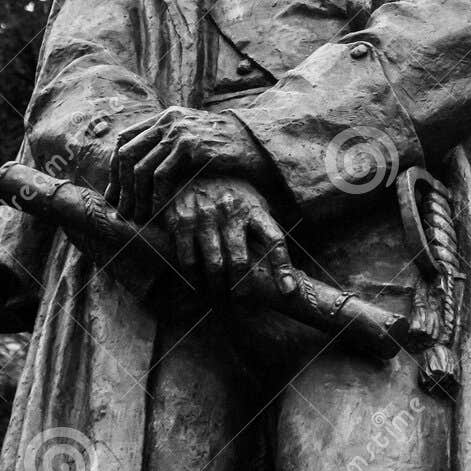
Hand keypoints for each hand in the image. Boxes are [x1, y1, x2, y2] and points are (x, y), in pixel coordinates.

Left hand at [106, 106, 261, 223]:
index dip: (114, 168)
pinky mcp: (190, 147)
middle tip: (121, 209)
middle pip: (126, 153)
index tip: (115, 193)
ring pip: (140, 167)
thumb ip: (167, 146)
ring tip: (138, 215)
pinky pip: (161, 175)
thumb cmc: (224, 149)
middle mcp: (168, 120)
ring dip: (136, 196)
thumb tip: (138, 171)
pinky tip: (157, 210)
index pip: (124, 139)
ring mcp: (178, 132)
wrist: (256, 144)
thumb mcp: (192, 140)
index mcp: (164, 116)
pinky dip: (155, 196)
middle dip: (120, 185)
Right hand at [160, 175, 298, 301]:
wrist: (197, 168)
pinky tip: (197, 283)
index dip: (283, 267)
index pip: (274, 240)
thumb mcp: (256, 205)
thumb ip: (266, 231)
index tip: (288, 290)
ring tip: (219, 296)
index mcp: (255, 209)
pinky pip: (188, 257)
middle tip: (241, 302)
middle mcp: (231, 211)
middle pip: (240, 260)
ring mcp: (205, 216)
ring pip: (213, 263)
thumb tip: (284, 267)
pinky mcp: (182, 220)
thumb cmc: (234, 195)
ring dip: (217, 286)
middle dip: (242, 287)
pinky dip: (193, 276)